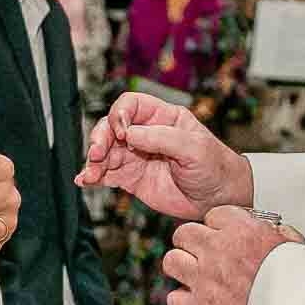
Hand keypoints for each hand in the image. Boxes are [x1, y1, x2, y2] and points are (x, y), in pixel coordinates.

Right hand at [75, 91, 252, 220]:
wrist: (220, 200)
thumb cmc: (215, 167)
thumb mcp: (195, 148)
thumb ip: (163, 138)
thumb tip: (130, 133)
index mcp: (162, 118)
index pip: (130, 105)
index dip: (120, 114)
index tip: (122, 132)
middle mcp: (145, 134)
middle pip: (111, 127)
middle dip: (100, 138)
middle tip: (97, 154)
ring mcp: (136, 156)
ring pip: (105, 151)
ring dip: (94, 160)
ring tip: (90, 173)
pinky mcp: (131, 178)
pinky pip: (107, 174)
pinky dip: (93, 176)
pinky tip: (84, 181)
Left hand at [161, 206, 304, 304]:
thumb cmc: (301, 287)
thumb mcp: (295, 247)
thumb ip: (277, 235)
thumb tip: (272, 232)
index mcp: (242, 231)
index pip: (213, 215)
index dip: (218, 226)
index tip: (223, 234)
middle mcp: (218, 252)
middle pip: (184, 233)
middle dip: (192, 241)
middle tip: (202, 251)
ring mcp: (205, 280)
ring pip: (172, 261)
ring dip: (182, 266)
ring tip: (195, 274)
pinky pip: (175, 299)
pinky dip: (183, 301)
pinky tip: (197, 301)